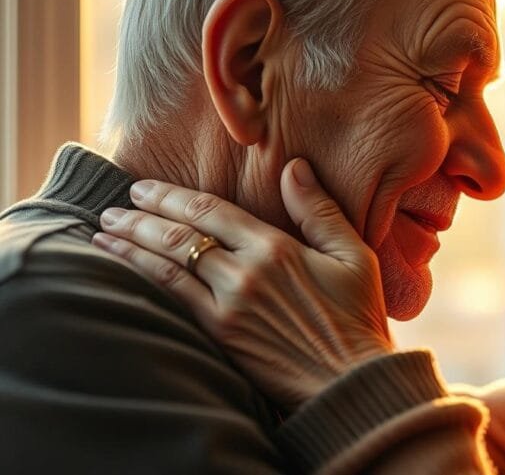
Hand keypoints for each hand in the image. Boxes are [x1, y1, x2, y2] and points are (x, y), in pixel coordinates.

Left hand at [92, 158, 392, 410]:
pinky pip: (173, 301)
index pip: (210, 211)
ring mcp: (229, 307)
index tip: (144, 188)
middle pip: (179, 234)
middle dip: (140, 216)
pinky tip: (125, 270)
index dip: (172, 196)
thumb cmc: (357, 317)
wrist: (350, 380)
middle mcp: (245, 273)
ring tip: (104, 234)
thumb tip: (294, 166)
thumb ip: (319, 209)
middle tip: (114, 206)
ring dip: (130, 246)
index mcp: (276, 248)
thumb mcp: (353, 255)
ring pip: (167, 266)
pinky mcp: (221, 336)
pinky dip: (144, 280)